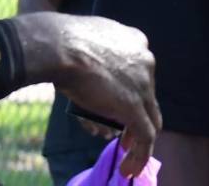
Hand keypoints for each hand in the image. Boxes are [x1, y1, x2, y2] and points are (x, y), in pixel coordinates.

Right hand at [11, 13, 160, 176]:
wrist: (59, 45)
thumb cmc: (63, 40)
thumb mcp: (87, 42)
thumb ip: (95, 59)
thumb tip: (88, 80)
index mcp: (135, 41)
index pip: (141, 74)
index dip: (133, 93)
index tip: (120, 107)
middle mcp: (145, 60)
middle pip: (146, 96)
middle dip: (135, 118)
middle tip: (125, 136)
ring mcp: (142, 84)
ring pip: (149, 119)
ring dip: (138, 141)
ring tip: (125, 156)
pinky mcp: (134, 105)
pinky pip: (145, 135)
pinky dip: (139, 154)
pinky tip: (129, 166)